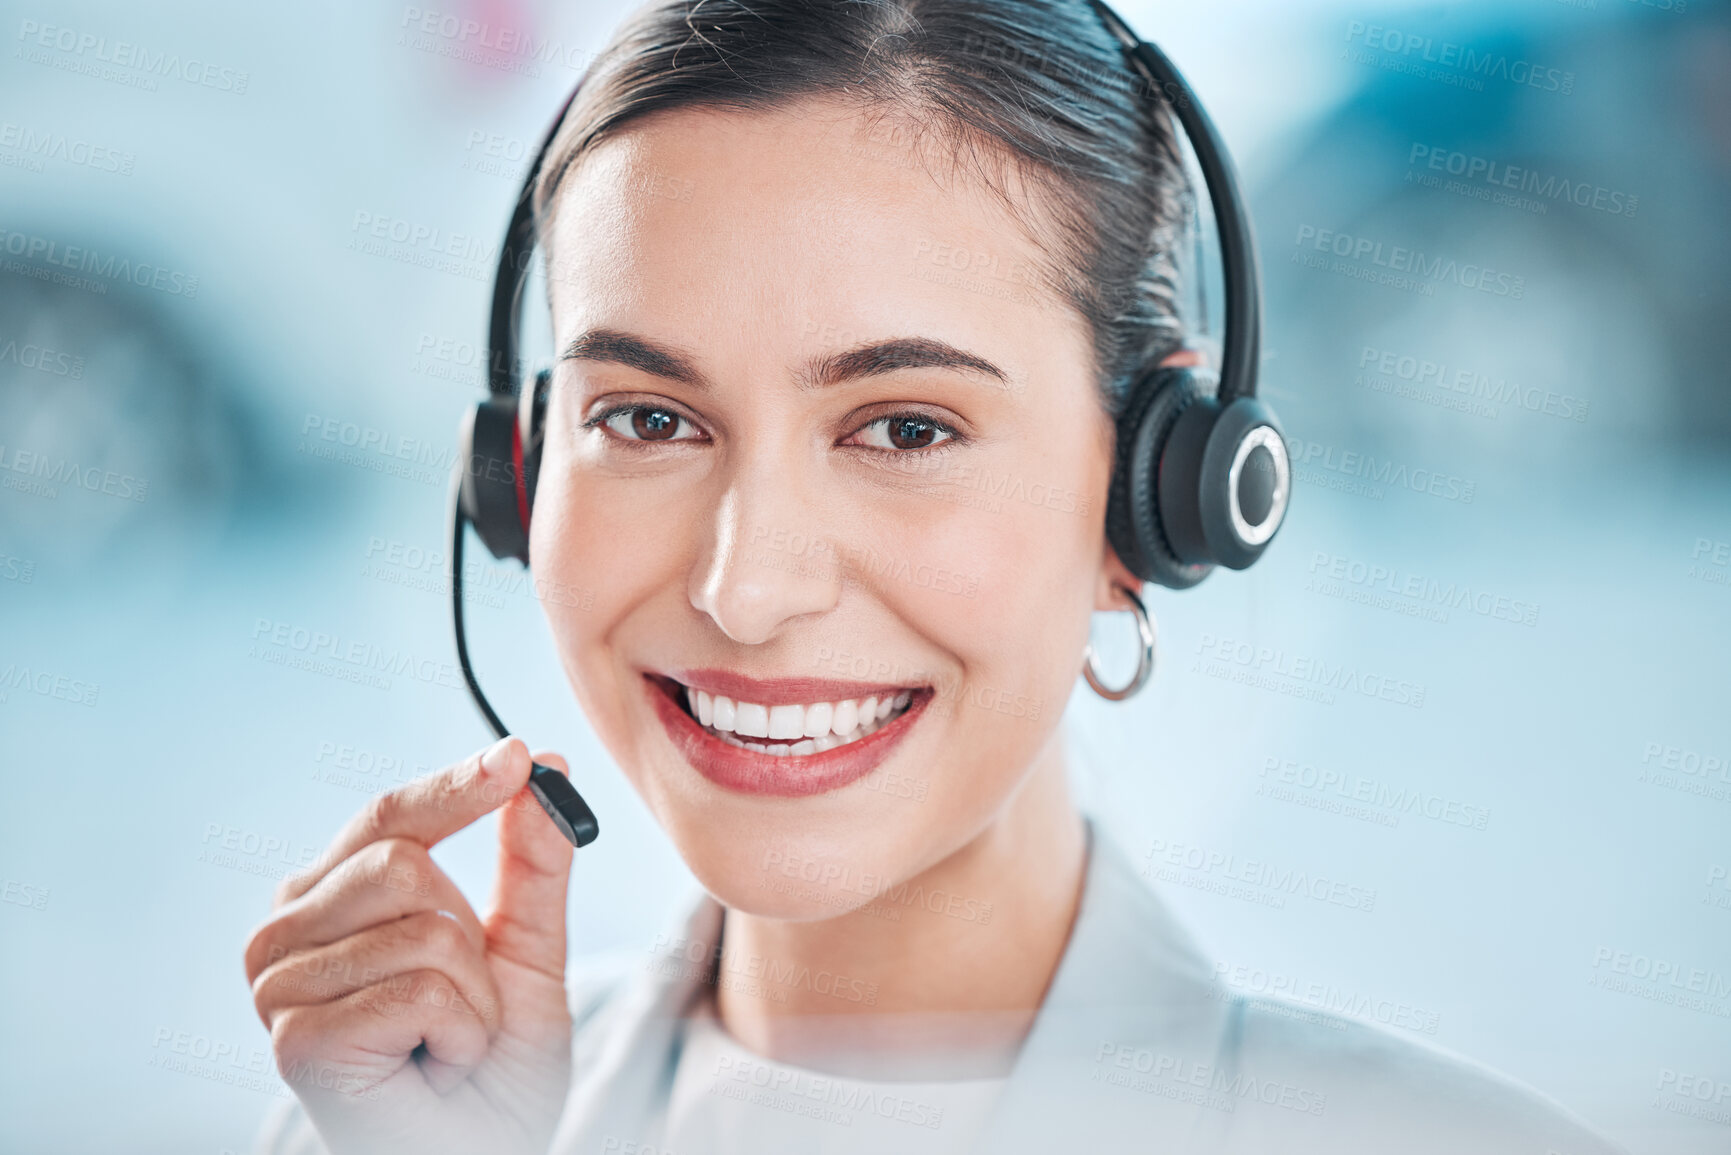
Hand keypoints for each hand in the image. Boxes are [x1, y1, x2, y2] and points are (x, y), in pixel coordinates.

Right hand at [244, 738, 575, 1154]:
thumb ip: (530, 861)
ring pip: (423, 927)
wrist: (481, 1152)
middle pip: (404, 863)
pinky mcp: (298, 1041)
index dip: (456, 785)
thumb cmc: (490, 1064)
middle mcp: (287, 932)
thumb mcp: (526, 947)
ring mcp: (280, 987)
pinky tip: (433, 1068)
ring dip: (472, 996)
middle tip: (463, 1005)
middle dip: (470, 938)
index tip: (518, 756)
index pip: (390, 815)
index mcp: (331, 894)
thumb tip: (544, 765)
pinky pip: (422, 990)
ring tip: (447, 1041)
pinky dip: (460, 1034)